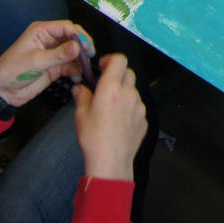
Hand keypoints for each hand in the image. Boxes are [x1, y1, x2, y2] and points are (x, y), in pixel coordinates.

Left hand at [0, 19, 90, 106]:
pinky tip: (77, 78)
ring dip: (81, 60)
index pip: (66, 27)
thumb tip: (78, 47)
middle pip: (73, 38)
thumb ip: (57, 55)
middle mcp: (50, 40)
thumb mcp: (34, 62)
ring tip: (84, 69)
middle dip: (82, 46)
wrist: (2, 92)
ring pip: (74, 53)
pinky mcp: (55, 68)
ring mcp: (53, 54)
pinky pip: (71, 66)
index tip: (87, 47)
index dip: (78, 35)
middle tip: (89, 57)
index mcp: (42, 31)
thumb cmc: (12, 71)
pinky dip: (76, 71)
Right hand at [74, 53, 147, 180]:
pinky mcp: (144, 119)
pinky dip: (129, 108)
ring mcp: (139, 106)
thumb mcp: (81, 115)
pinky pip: (137, 107)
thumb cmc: (93, 138)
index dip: (110, 60)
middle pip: (128, 73)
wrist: (111, 162)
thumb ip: (82, 96)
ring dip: (123, 92)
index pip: (119, 60)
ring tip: (110, 107)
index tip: (102, 66)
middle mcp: (129, 93)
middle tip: (105, 86)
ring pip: (133, 90)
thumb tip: (79, 88)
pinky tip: (118, 121)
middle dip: (117, 75)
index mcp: (112, 88)